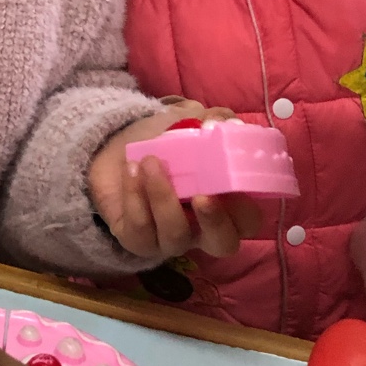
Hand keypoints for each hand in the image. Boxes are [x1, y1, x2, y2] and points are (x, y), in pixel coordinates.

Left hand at [88, 101, 262, 260]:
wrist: (117, 149)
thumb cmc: (164, 142)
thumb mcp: (191, 124)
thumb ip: (215, 120)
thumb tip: (225, 122)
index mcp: (225, 205)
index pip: (248, 221)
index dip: (245, 209)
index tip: (231, 180)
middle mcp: (203, 229)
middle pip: (223, 244)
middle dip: (215, 222)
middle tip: (201, 196)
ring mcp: (170, 238)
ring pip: (176, 235)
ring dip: (163, 197)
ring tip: (151, 161)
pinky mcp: (138, 240)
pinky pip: (140, 231)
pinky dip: (135, 197)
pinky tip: (132, 169)